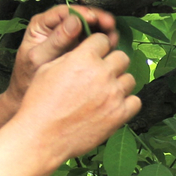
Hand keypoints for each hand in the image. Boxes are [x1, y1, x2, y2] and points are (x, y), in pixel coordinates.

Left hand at [6, 5, 117, 103]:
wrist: (30, 96)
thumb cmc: (28, 77)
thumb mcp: (39, 58)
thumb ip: (55, 41)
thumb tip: (75, 21)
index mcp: (42, 24)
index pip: (64, 11)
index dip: (81, 12)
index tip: (94, 18)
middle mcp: (56, 27)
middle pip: (80, 15)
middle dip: (97, 19)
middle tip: (110, 24)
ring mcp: (69, 36)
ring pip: (89, 26)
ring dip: (103, 29)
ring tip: (113, 37)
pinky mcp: (78, 47)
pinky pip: (93, 39)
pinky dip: (103, 41)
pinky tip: (111, 45)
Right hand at [8, 31, 139, 163]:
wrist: (42, 136)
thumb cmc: (40, 103)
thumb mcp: (47, 69)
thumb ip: (70, 56)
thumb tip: (84, 52)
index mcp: (84, 58)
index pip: (102, 40)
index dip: (97, 47)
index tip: (94, 55)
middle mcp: (102, 73)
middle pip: (122, 57)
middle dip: (112, 63)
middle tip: (101, 75)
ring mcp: (113, 94)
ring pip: (129, 79)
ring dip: (119, 84)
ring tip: (105, 93)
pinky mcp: (119, 114)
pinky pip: (135, 102)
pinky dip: (127, 103)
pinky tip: (113, 106)